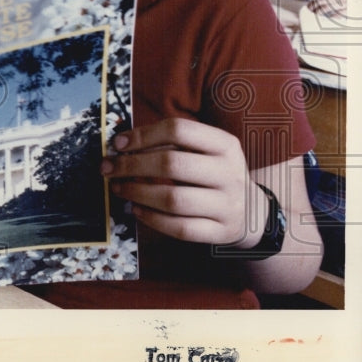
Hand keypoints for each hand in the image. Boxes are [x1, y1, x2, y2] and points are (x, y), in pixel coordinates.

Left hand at [101, 118, 262, 247]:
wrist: (252, 211)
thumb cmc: (214, 173)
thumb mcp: (205, 151)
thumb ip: (170, 144)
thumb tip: (121, 145)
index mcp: (225, 144)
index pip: (179, 130)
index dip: (143, 135)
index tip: (119, 144)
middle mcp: (230, 172)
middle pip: (172, 164)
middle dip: (131, 166)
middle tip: (108, 168)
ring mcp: (228, 204)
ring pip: (173, 199)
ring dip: (137, 193)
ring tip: (118, 188)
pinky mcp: (222, 231)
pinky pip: (180, 228)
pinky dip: (152, 219)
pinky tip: (136, 210)